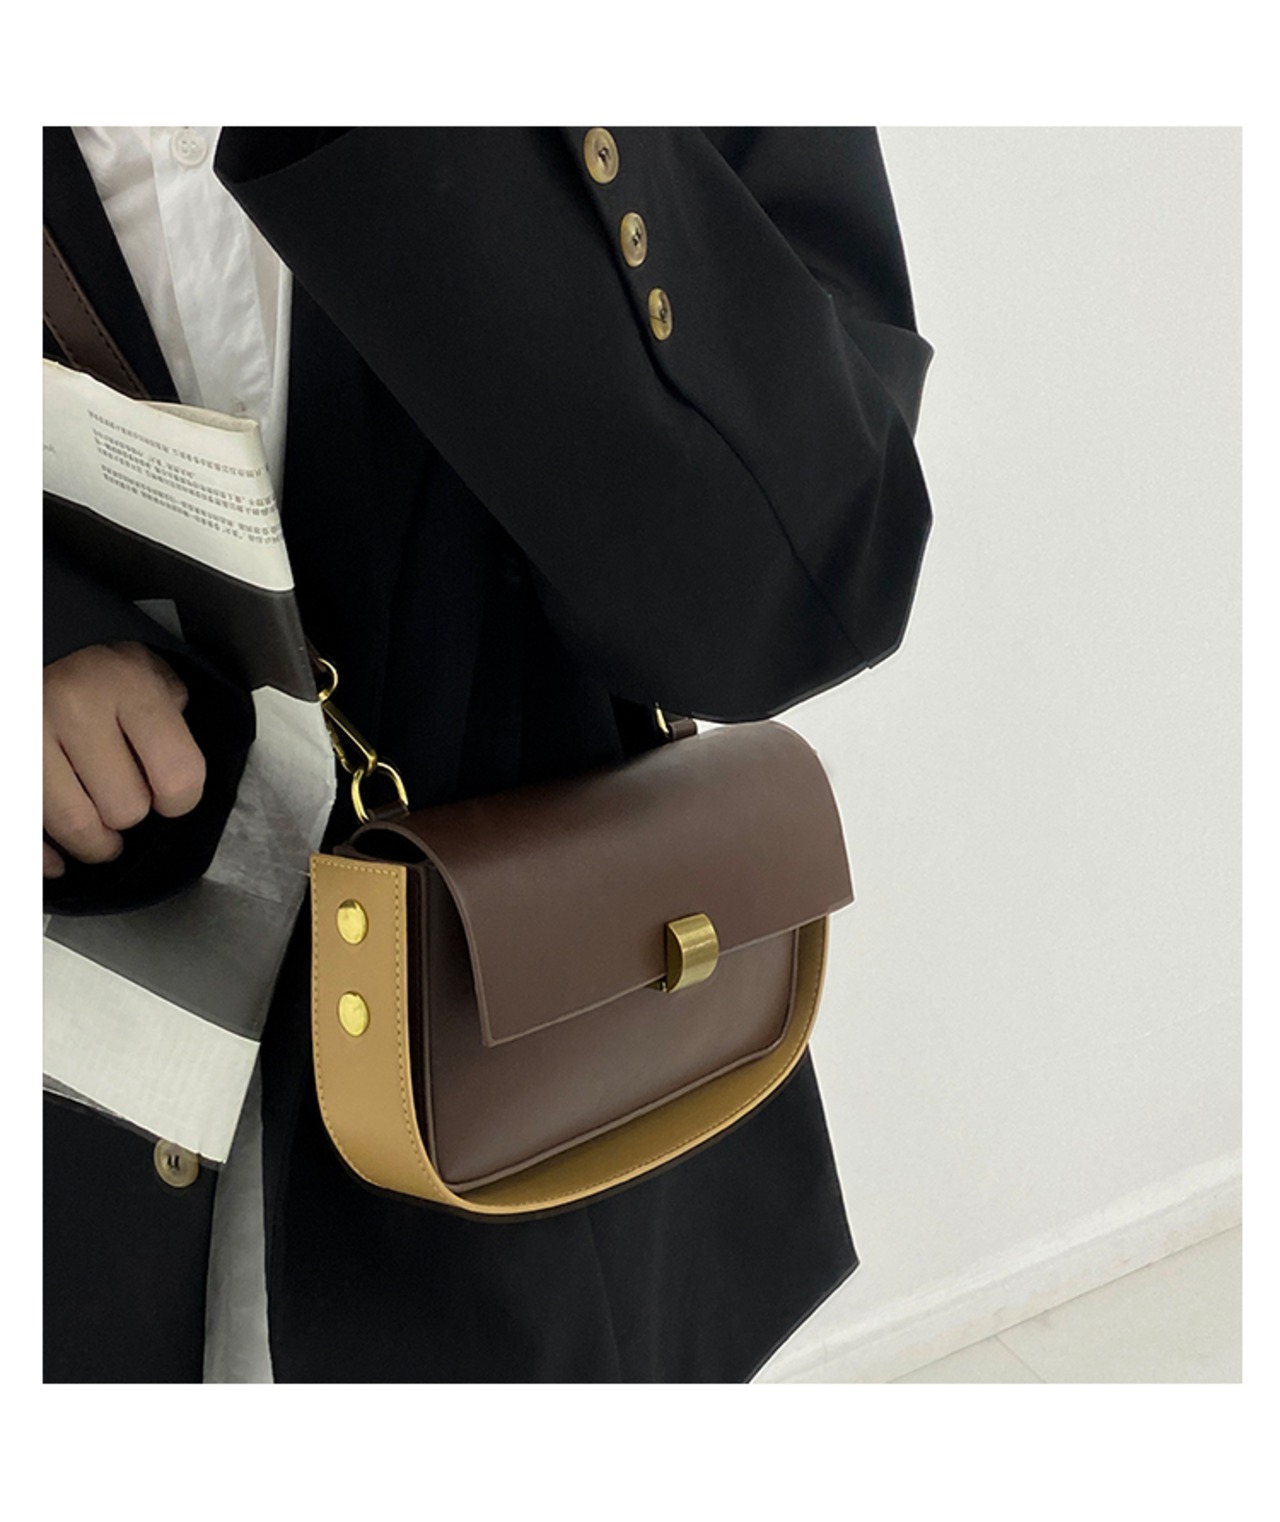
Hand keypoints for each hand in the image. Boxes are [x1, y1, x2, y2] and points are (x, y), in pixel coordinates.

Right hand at [43, 642, 206, 878]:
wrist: (22, 630)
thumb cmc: (84, 652)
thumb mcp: (139, 662)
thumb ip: (166, 711)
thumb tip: (174, 768)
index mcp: (124, 685)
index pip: (177, 775)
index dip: (182, 798)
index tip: (173, 796)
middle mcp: (73, 710)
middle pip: (125, 808)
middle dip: (131, 812)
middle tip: (124, 798)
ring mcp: (26, 735)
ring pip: (75, 826)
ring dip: (94, 841)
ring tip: (100, 836)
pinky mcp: (3, 755)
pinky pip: (24, 830)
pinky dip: (42, 856)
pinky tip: (56, 860)